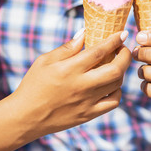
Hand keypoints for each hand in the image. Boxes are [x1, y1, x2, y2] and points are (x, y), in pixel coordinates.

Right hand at [11, 30, 131, 136]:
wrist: (25, 117)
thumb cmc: (33, 85)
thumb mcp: (45, 61)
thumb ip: (67, 48)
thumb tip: (85, 33)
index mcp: (69, 69)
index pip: (99, 51)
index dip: (114, 40)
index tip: (123, 33)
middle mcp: (81, 85)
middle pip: (116, 69)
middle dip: (125, 56)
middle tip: (123, 49)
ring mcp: (87, 102)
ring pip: (117, 84)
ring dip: (121, 71)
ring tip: (116, 64)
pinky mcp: (89, 114)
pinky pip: (113, 102)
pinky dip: (117, 91)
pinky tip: (111, 85)